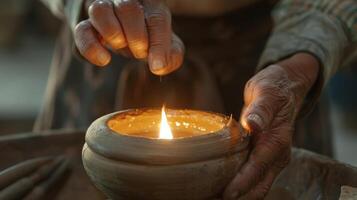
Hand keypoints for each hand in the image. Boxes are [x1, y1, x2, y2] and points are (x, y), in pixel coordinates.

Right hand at [74, 0, 184, 74]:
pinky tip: (104, 60)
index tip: (156, 66)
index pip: (157, 17)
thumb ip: (172, 55)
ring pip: (100, 10)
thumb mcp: (165, 44)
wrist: (123, 26)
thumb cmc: (149, 35)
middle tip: (140, 52)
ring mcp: (103, 7)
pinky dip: (91, 48)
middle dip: (137, 38)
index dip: (158, 43)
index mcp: (151, 2)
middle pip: (129, 9)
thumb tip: (159, 66)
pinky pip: (81, 30)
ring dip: (114, 35)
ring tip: (122, 46)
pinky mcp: (85, 23)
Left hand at [224, 53, 319, 198]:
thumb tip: (253, 124)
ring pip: (256, 187)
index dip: (243, 183)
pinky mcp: (263, 158)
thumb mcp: (266, 92)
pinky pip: (252, 179)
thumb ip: (261, 109)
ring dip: (238, 195)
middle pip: (259, 186)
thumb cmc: (274, 88)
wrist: (283, 88)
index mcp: (277, 140)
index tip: (227, 194)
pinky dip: (239, 187)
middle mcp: (276, 155)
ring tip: (212, 197)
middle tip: (211, 199)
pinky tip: (220, 186)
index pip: (258, 167)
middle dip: (238, 196)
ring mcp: (271, 158)